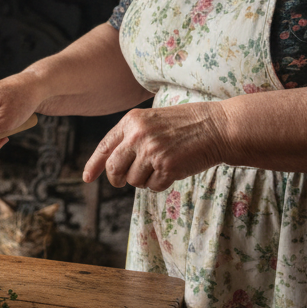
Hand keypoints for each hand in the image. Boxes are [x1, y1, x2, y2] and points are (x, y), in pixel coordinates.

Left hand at [83, 103, 226, 190]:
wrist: (219, 127)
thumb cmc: (188, 125)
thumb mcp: (153, 121)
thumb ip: (132, 136)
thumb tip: (112, 163)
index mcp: (132, 121)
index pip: (105, 146)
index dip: (94, 164)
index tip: (87, 177)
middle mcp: (137, 135)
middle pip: (113, 167)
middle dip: (117, 178)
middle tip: (123, 182)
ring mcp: (151, 151)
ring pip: (133, 180)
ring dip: (144, 180)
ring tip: (161, 167)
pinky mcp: (166, 167)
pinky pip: (153, 186)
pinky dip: (161, 184)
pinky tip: (173, 171)